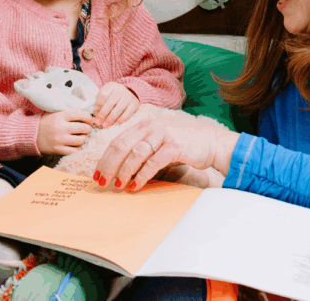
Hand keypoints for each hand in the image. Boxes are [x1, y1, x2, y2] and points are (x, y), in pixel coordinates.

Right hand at [37, 110, 92, 155]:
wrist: (30, 135)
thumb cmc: (47, 123)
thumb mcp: (56, 113)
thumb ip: (70, 114)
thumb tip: (88, 116)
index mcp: (60, 116)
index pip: (81, 114)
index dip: (88, 117)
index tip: (90, 120)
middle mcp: (60, 128)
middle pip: (84, 128)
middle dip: (88, 128)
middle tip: (86, 128)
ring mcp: (59, 140)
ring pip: (81, 140)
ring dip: (84, 138)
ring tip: (81, 136)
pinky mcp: (57, 150)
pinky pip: (74, 150)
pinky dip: (77, 147)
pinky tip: (74, 144)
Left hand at [93, 82, 139, 127]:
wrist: (130, 92)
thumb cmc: (114, 95)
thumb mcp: (107, 93)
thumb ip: (100, 102)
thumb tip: (95, 114)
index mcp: (112, 86)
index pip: (103, 95)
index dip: (97, 105)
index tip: (94, 114)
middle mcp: (121, 89)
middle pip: (110, 103)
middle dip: (102, 114)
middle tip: (97, 123)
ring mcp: (129, 96)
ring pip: (118, 109)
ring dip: (110, 119)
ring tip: (105, 126)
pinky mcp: (135, 103)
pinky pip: (127, 113)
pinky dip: (121, 120)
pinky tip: (115, 124)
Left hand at [94, 117, 238, 190]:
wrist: (212, 142)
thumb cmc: (185, 144)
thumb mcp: (160, 141)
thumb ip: (144, 148)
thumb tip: (121, 167)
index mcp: (145, 124)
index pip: (118, 140)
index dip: (105, 158)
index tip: (97, 174)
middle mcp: (152, 126)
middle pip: (121, 146)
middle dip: (109, 166)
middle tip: (102, 182)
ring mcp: (163, 134)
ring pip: (135, 154)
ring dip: (124, 172)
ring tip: (119, 186)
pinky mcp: (174, 145)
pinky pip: (152, 162)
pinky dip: (141, 176)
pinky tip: (136, 186)